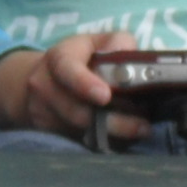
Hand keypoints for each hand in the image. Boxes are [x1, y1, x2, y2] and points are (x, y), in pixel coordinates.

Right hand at [0, 30, 141, 141]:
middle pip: (76, 111)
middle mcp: (45, 86)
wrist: (44, 81)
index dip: (84, 83)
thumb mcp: (98, 42)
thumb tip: (133, 61)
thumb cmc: (81, 59)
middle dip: (112, 121)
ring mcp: (45, 114)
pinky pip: (81, 144)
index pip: (67, 70)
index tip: (105, 96)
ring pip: (81, 132)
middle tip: (143, 125)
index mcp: (58, 58)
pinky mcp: (50, 135)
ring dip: (114, 134)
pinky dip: (106, 143)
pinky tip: (124, 139)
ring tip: (140, 130)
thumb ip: (118, 44)